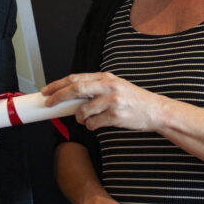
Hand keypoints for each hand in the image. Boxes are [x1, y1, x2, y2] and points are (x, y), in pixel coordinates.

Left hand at [42, 72, 163, 131]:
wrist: (156, 111)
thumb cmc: (134, 100)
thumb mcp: (115, 87)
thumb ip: (95, 88)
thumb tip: (69, 95)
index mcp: (106, 77)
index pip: (76, 78)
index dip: (58, 85)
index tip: (46, 91)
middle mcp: (108, 86)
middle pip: (75, 89)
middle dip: (58, 97)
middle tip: (49, 103)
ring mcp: (113, 101)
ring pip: (83, 111)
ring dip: (80, 117)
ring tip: (87, 118)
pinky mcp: (116, 117)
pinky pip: (93, 124)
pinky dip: (91, 126)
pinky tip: (99, 124)